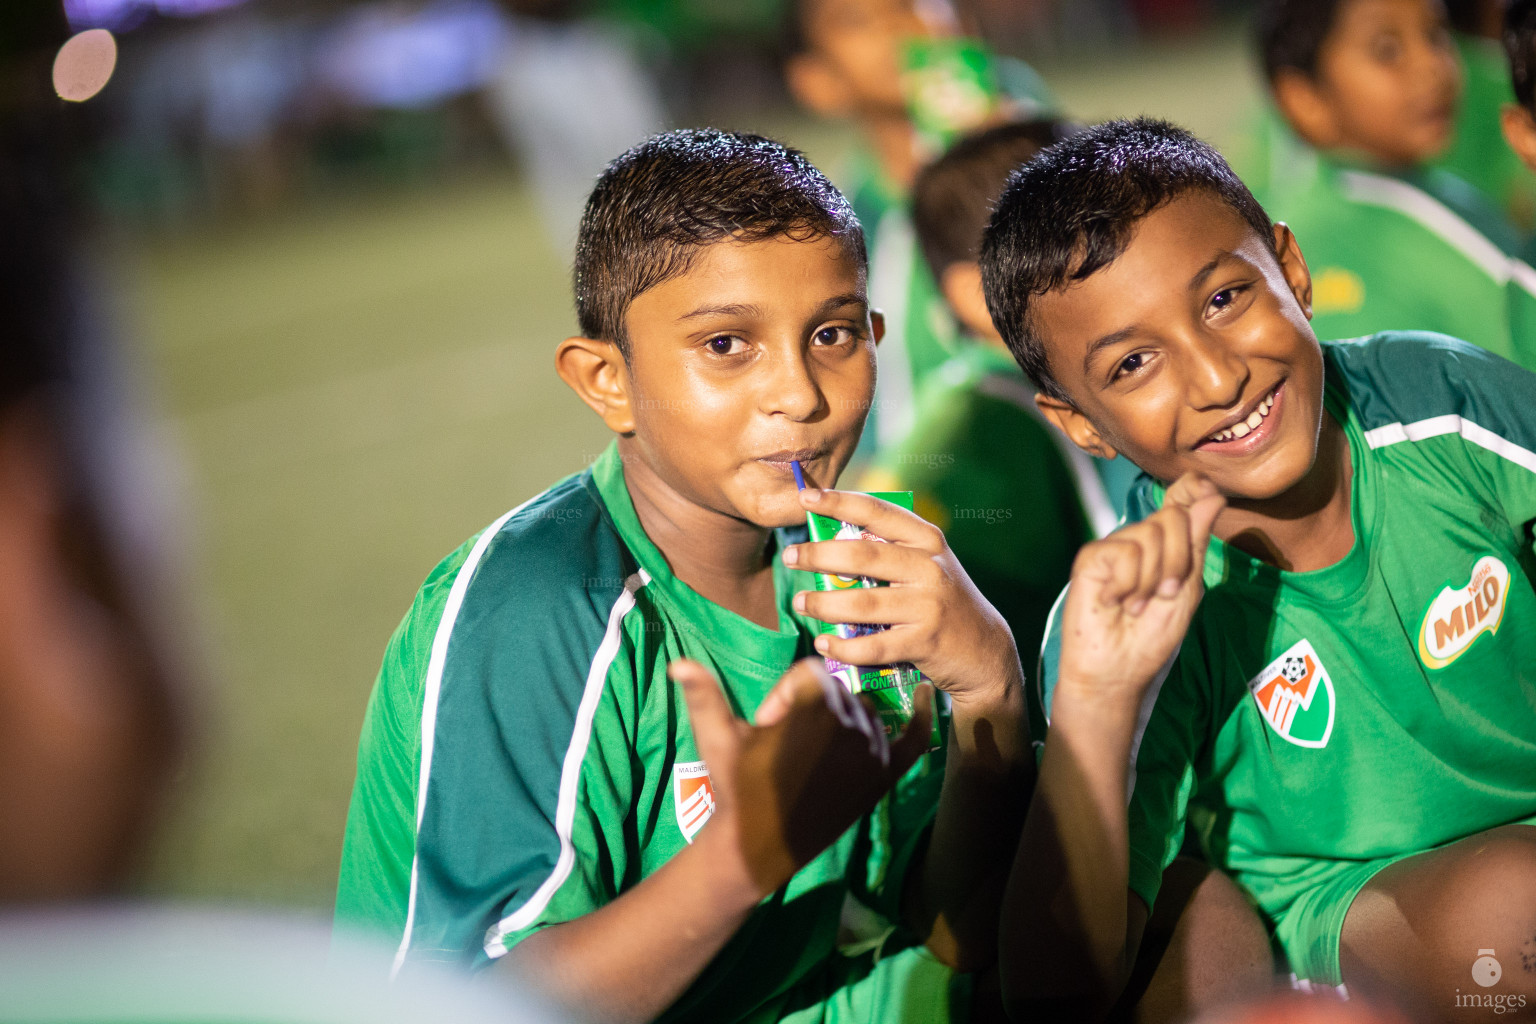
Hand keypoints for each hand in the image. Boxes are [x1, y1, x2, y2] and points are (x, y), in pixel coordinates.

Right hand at [669, 657, 933, 897]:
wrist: (760, 846)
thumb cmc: (736, 788)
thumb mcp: (717, 738)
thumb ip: (703, 695)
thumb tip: (677, 664)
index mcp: (814, 705)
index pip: (810, 674)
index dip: (784, 695)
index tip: (766, 724)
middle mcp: (851, 723)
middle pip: (837, 692)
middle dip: (810, 711)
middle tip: (785, 746)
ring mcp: (872, 751)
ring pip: (865, 712)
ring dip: (843, 722)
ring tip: (813, 754)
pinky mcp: (883, 777)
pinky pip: (913, 740)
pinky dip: (923, 718)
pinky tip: (928, 696)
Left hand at [784, 488, 1019, 708]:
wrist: (985, 650)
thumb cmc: (941, 602)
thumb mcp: (925, 566)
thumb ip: (888, 551)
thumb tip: (826, 540)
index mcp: (927, 540)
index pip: (877, 512)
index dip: (838, 501)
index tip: (805, 495)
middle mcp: (929, 568)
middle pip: (863, 555)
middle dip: (819, 554)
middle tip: (790, 556)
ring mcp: (928, 606)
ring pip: (863, 603)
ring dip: (824, 603)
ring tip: (800, 601)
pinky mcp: (925, 642)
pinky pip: (873, 646)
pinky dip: (843, 646)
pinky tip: (824, 642)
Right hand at [1056, 473, 1224, 707]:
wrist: (1116, 672)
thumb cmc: (1150, 638)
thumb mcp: (1187, 589)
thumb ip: (1196, 542)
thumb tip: (1213, 494)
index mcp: (1165, 547)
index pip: (1180, 500)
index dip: (1194, 488)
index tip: (1207, 491)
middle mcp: (1138, 541)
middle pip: (1172, 517)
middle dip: (1179, 561)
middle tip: (1165, 594)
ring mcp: (1114, 548)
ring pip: (1150, 533)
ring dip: (1152, 578)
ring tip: (1136, 605)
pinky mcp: (1091, 559)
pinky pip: (1125, 552)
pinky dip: (1129, 583)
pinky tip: (1115, 601)